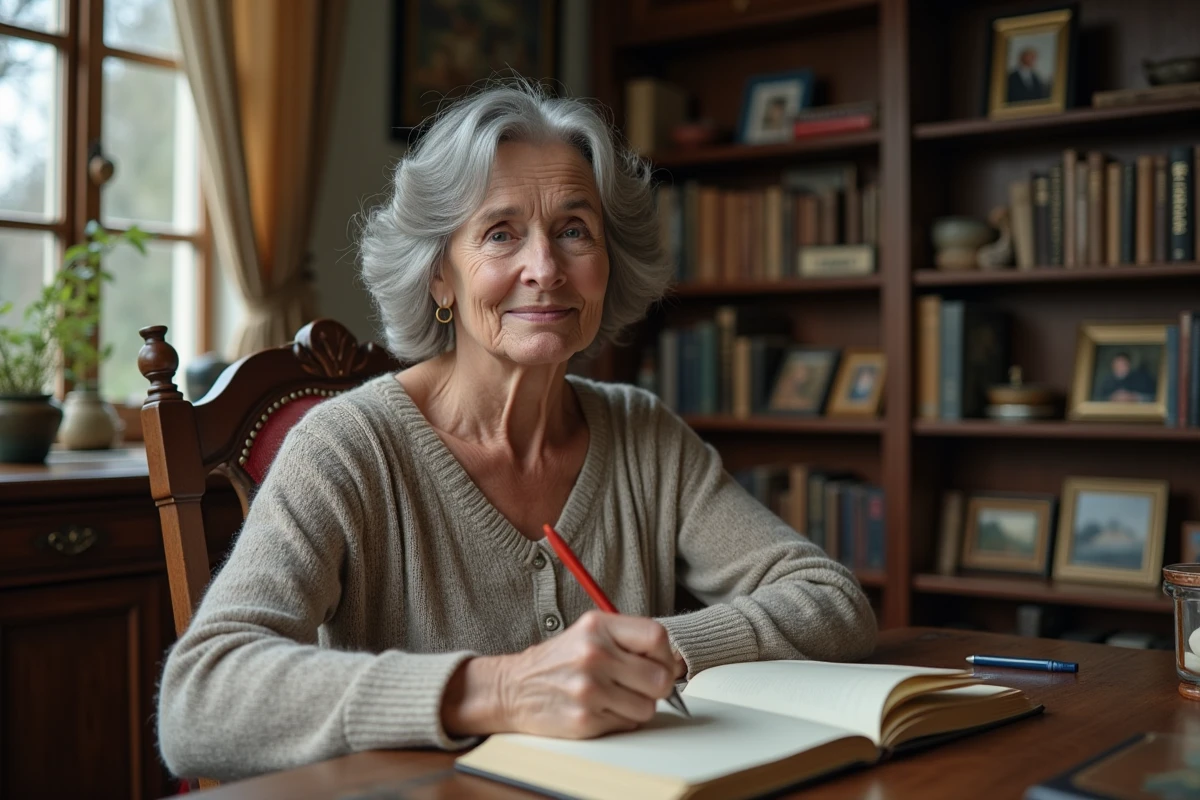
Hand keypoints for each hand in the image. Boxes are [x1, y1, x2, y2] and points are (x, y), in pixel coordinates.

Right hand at [442, 611, 676, 738]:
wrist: (513, 688)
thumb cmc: (558, 661)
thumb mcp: (589, 633)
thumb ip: (629, 640)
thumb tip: (674, 664)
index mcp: (597, 626)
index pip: (657, 637)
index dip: (665, 655)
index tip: (657, 662)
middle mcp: (593, 654)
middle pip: (660, 678)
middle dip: (656, 687)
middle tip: (640, 685)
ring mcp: (588, 689)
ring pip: (647, 707)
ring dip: (637, 706)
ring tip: (614, 697)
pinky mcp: (584, 719)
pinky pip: (627, 724)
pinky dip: (619, 720)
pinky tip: (599, 709)